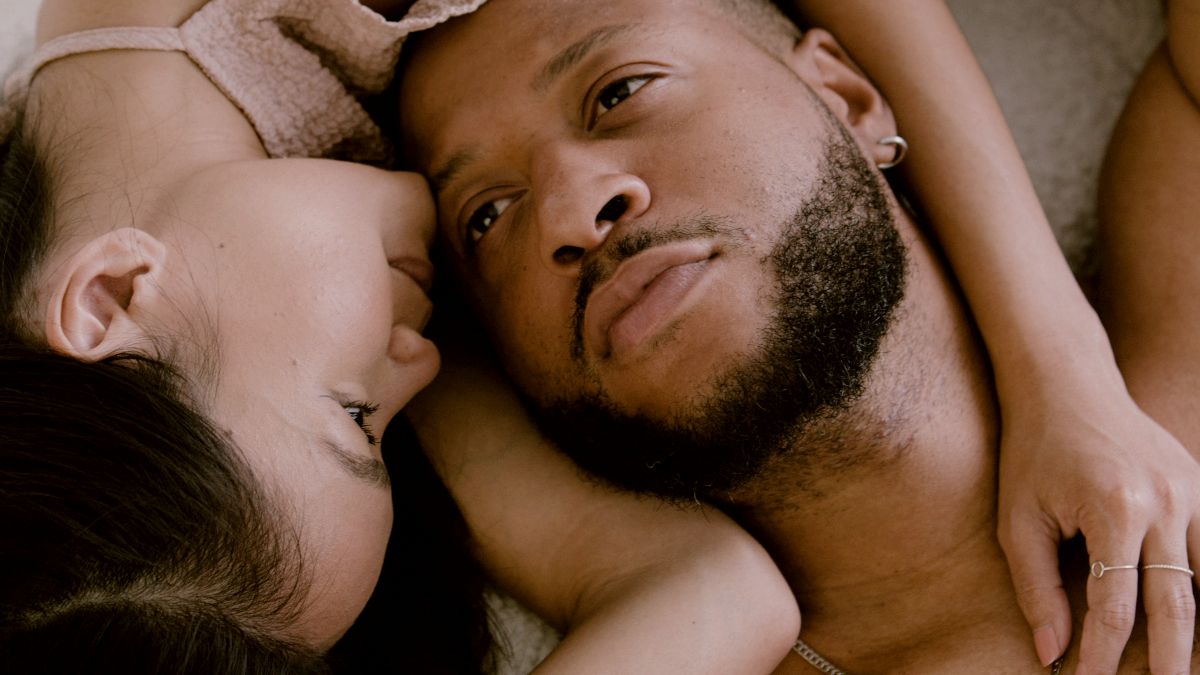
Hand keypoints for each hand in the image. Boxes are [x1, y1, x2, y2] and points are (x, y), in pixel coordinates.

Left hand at [997, 380, 1199, 673]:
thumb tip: (1051, 651)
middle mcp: (1165, 504)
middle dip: (1168, 662)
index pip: (1116, 606)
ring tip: (1184, 668)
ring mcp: (1192, 494)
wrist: (1067, 387)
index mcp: (1115, 509)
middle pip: (1179, 606)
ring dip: (1199, 634)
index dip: (1103, 654)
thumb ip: (1035, 586)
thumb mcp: (1018, 518)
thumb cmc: (1033, 452)